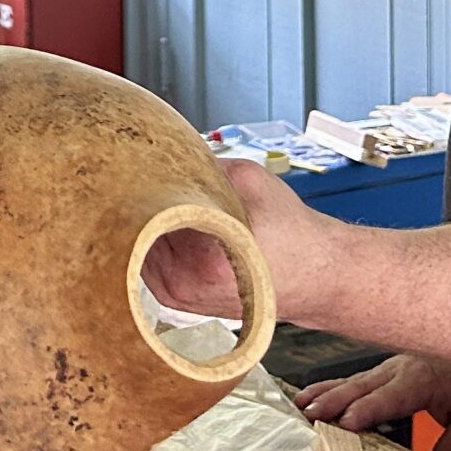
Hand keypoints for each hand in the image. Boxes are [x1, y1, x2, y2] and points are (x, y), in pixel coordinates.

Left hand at [141, 159, 329, 319]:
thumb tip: (167, 149)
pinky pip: (148, 262)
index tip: (131, 169)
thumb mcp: (250, 180)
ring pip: (135, 249)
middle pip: (132, 235)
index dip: (133, 189)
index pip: (141, 217)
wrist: (319, 276)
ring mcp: (179, 299)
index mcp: (203, 261)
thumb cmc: (294, 234)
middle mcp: (185, 287)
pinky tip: (167, 222)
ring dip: (139, 224)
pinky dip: (150, 240)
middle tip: (136, 177)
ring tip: (155, 198)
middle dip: (133, 205)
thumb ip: (203, 164)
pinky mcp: (179, 301)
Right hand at [297, 354, 450, 450]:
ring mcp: (386, 369)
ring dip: (324, 393)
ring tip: (302, 406)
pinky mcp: (380, 371)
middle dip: (334, 401)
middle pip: (361, 387)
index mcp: (420, 380)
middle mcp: (398, 371)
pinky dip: (327, 386)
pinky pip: (351, 379)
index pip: (389, 396)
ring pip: (351, 381)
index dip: (366, 409)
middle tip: (312, 415)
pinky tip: (310, 394)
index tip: (346, 421)